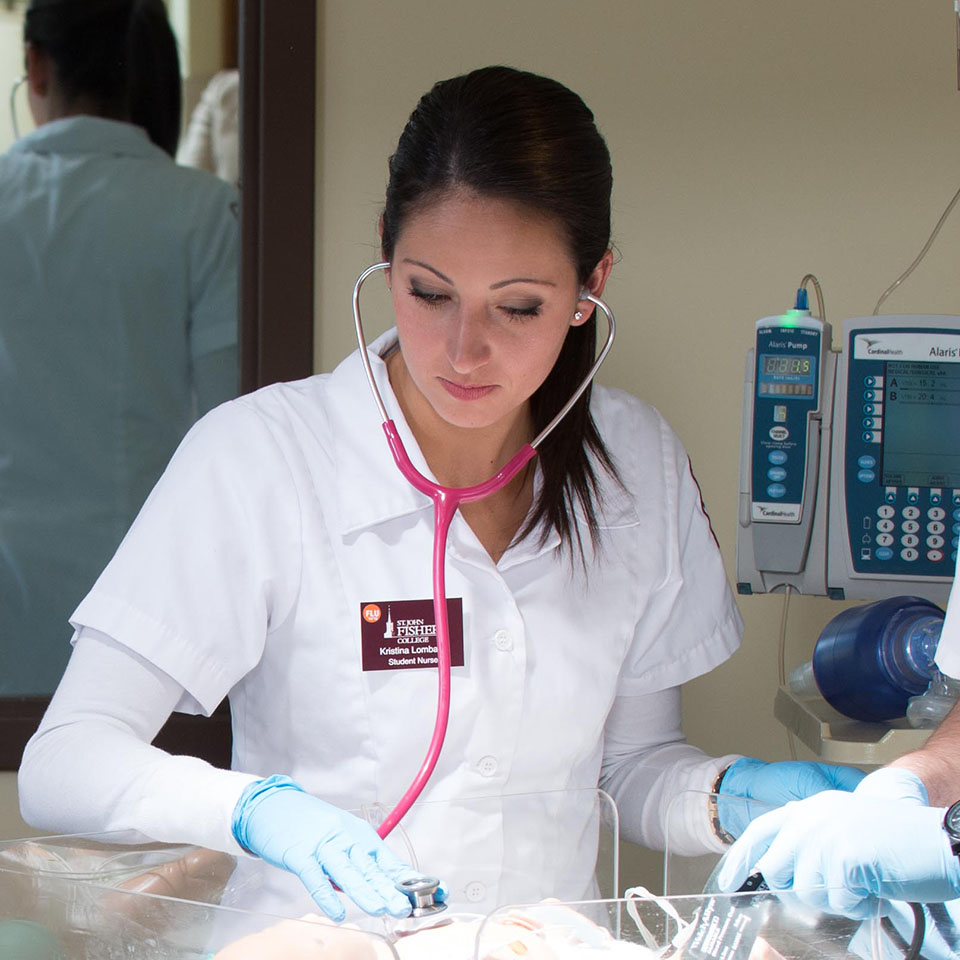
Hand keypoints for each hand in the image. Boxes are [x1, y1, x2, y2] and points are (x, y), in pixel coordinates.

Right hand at [232, 776, 423, 921]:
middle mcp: (344, 837)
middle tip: (406, 906)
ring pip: (346, 871)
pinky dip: (326, 894)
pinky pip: (314, 876)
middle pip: (370, 866)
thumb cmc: (309, 825)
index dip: (407, 878)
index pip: (387, 860)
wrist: (272, 806)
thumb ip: (357, 864)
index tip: (429, 891)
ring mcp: (321, 845)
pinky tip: (337, 911)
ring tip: (381, 908)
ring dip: (364, 890)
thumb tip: (378, 890)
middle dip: (389, 888)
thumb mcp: (340, 838)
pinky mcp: (298, 853)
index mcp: (359, 835)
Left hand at [715, 769, 959, 916]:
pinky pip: (836, 900)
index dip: (742, 857)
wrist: (942, 839)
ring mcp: (826, 835)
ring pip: (805, 890)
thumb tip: (785, 875)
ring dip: (836, 900)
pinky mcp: (843, 856)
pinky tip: (876, 891)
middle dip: (802, 890)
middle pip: (778, 868)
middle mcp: (813, 817)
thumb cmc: (901, 842)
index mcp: (812, 807)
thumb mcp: (847, 832)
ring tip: (864, 886)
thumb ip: (814, 845)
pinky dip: (858, 905)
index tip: (728, 881)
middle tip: (838, 890)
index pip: (762, 830)